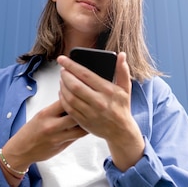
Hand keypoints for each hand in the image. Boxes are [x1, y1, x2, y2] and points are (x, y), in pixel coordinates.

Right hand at [2, 99, 86, 172]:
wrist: (21, 149)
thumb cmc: (31, 131)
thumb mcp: (41, 116)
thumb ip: (57, 110)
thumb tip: (74, 102)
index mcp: (45, 113)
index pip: (65, 100)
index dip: (76, 97)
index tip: (83, 95)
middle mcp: (51, 125)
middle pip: (75, 114)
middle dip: (85, 110)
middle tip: (93, 107)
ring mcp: (57, 137)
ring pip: (79, 128)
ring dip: (88, 123)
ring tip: (93, 118)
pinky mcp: (61, 146)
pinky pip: (77, 137)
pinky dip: (83, 132)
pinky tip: (87, 127)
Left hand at [57, 52, 143, 169]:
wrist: (121, 131)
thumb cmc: (122, 107)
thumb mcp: (125, 88)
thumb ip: (122, 70)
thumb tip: (121, 55)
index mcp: (108, 90)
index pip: (85, 74)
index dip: (71, 65)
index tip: (62, 59)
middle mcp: (99, 102)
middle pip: (75, 86)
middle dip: (65, 76)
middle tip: (62, 70)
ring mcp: (90, 113)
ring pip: (70, 97)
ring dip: (62, 87)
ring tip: (62, 80)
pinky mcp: (84, 121)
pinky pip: (69, 108)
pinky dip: (62, 99)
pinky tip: (62, 93)